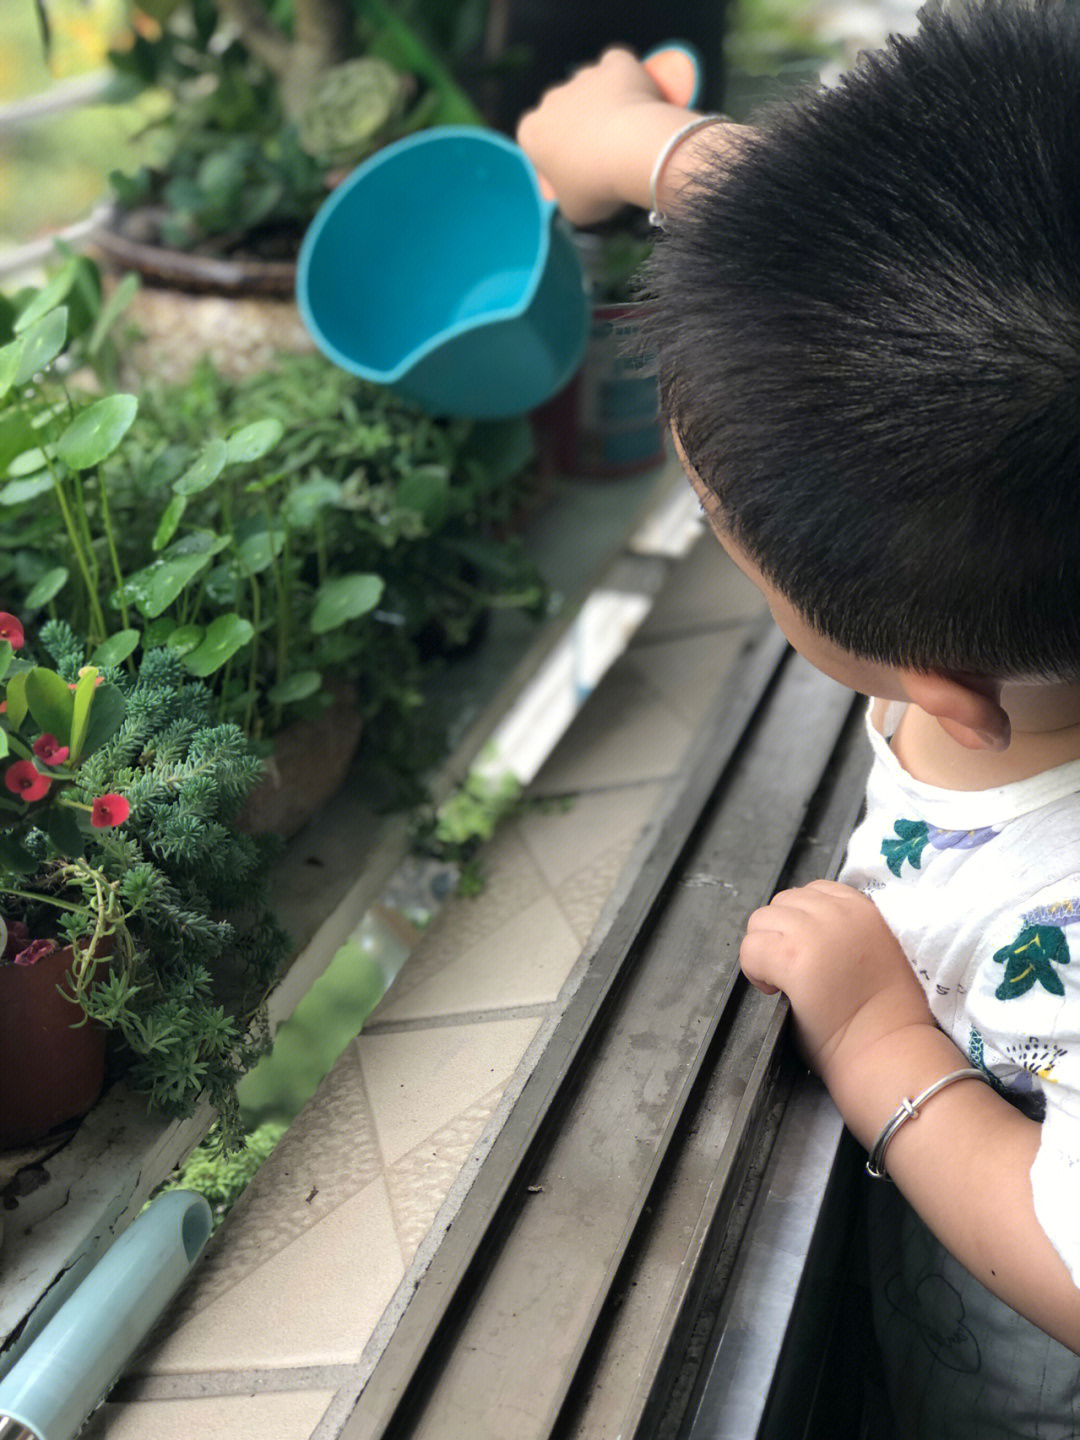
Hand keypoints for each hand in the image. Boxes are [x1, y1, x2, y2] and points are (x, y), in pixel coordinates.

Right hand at [516, 48, 675, 225]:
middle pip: (562, 112)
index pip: (536, 141)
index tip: (574, 174)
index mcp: (531, 132)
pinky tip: (636, 98)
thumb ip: (567, 194)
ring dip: (601, 103)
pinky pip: (616, 67)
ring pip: (590, 89)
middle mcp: (550, 98)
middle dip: (577, 128)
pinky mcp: (614, 63)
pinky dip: (624, 78)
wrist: (633, 151)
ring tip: (625, 131)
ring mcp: (583, 77)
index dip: (555, 157)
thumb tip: (576, 193)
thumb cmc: (597, 187)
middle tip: (602, 154)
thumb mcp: (573, 209)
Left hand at [739, 880, 932, 1082]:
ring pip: (760, 920)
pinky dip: (753, 969)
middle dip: (780, 932)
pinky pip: (751, 949)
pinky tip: (773, 990)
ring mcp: (815, 933)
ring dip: (764, 948)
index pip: (814, 891)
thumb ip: (843, 931)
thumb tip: (802, 931)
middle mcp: (839, 913)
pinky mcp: (793, 958)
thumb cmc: (884, 1016)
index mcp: (863, 909)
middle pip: (783, 902)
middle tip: (790, 969)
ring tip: (781, 980)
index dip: (801, 921)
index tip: (806, 949)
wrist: (889, 1050)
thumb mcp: (873, 951)